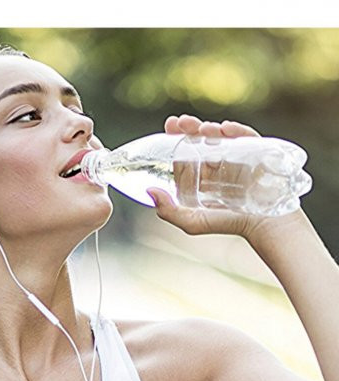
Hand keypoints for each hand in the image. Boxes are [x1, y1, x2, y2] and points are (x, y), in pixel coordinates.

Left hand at [146, 114, 288, 239]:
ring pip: (222, 136)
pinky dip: (237, 130)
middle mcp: (219, 165)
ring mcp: (239, 158)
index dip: (178, 138)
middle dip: (191, 128)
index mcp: (203, 178)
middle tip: (181, 122)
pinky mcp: (258, 153)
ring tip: (202, 129)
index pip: (188, 153)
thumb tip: (149, 192)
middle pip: (203, 140)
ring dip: (210, 129)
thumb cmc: (229, 224)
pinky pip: (247, 136)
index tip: (170, 127)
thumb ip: (168, 211)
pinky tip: (225, 129)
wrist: (265, 225)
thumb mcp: (193, 222)